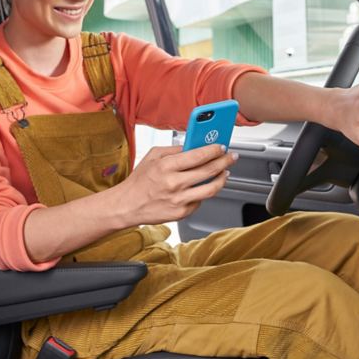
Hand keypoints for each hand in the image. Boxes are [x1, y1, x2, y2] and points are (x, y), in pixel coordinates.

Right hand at [114, 144, 237, 225]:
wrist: (127, 206)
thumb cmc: (139, 181)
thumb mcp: (152, 156)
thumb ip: (173, 150)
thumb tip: (194, 146)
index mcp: (166, 166)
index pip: (198, 156)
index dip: (214, 150)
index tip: (222, 146)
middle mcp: (174, 183)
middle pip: (208, 171)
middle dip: (224, 162)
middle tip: (231, 157)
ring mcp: (179, 200)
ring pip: (211, 189)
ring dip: (222, 179)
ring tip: (225, 173)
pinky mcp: (181, 213)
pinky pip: (200, 200)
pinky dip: (205, 192)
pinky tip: (206, 186)